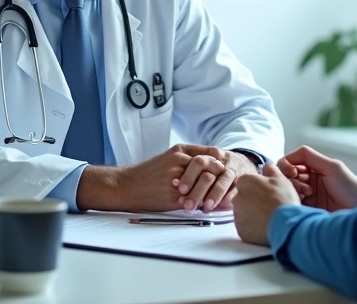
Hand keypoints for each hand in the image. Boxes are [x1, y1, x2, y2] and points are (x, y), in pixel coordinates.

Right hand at [76, 143, 225, 211]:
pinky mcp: (173, 194)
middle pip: (212, 165)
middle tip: (229, 187)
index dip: (223, 163)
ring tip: (220, 197)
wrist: (127, 185)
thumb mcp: (168, 159)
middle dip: (223, 177)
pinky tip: (208, 206)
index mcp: (180, 150)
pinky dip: (205, 202)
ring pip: (206, 181)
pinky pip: (196, 198)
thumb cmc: (149, 174)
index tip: (228, 173)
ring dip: (216, 190)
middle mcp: (179, 160)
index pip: (211, 153)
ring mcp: (177, 177)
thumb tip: (213, 165)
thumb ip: (188, 159)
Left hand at [173, 150, 256, 211]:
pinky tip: (222, 206)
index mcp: (208, 155)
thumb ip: (190, 172)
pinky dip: (228, 198)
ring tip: (206, 207)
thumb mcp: (203, 164)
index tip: (179, 188)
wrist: (240, 164)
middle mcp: (220, 162)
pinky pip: (236, 189)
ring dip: (214, 194)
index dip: (188, 176)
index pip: (198, 162)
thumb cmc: (214, 168)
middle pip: (209, 173)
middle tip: (188, 204)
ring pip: (223, 180)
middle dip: (198, 189)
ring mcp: (232, 171)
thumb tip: (175, 184)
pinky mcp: (242, 181)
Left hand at [232, 164, 299, 245]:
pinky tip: (265, 227)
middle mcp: (237, 197)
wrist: (287, 225)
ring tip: (268, 217)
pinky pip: (245, 227)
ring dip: (252, 214)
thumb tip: (267, 166)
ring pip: (243, 213)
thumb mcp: (281, 179)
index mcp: (245, 182)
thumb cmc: (283, 199)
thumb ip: (271, 169)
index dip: (258, 187)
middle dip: (253, 201)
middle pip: (243, 197)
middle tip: (268, 206)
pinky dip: (253, 227)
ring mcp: (237, 215)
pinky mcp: (241, 230)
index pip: (246, 182)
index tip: (267, 193)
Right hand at [277, 145, 356, 211]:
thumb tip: (287, 156)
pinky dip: (294, 202)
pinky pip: (292, 204)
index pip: (288, 163)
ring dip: (294, 192)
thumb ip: (309, 156)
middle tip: (305, 188)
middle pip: (285, 177)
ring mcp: (305, 196)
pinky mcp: (305, 209)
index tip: (294, 173)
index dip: (286, 166)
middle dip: (291, 181)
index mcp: (311, 168)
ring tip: (308, 196)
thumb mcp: (331, 166)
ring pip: (287, 190)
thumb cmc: (350, 186)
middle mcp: (306, 180)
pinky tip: (305, 204)